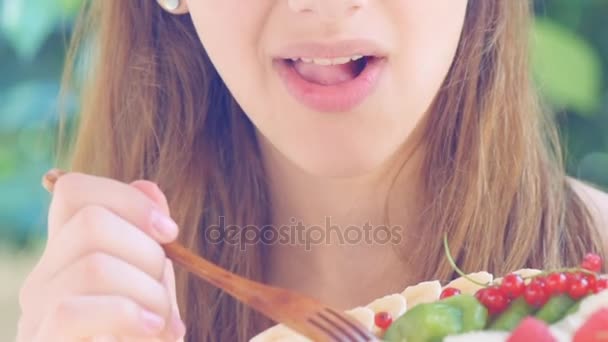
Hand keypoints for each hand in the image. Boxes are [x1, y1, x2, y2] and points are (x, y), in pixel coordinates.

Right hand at [16, 172, 185, 340]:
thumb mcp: (154, 287)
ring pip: (94, 263)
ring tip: (161, 326)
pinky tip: (152, 333)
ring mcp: (37, 313)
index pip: (75, 192)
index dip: (127, 199)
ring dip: (149, 293)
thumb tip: (149, 186)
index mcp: (71, 258)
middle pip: (92, 222)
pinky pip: (73, 310)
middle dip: (149, 254)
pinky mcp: (43, 340)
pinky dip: (127, 315)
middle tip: (164, 297)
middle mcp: (45, 278)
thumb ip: (148, 242)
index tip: (169, 231)